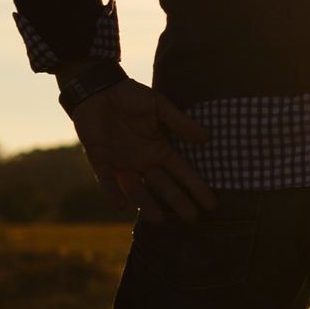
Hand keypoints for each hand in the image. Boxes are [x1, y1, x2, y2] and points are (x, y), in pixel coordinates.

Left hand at [69, 80, 213, 224]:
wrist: (99, 89)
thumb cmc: (130, 96)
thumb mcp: (159, 106)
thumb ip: (180, 123)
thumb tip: (207, 138)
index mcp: (159, 149)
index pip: (182, 172)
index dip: (196, 187)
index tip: (210, 204)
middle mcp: (143, 160)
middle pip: (164, 186)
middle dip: (177, 201)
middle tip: (191, 218)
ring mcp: (122, 163)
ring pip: (137, 189)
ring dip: (146, 204)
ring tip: (158, 219)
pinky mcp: (101, 160)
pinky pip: (108, 180)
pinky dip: (113, 192)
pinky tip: (121, 205)